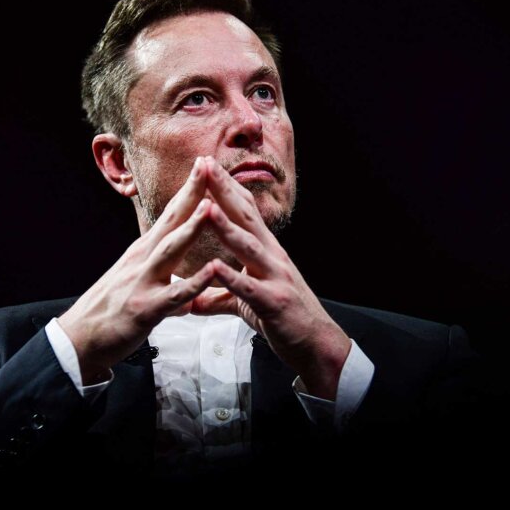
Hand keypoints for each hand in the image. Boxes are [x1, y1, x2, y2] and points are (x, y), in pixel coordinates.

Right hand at [58, 157, 224, 383]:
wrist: (79, 340)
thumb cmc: (110, 312)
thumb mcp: (138, 285)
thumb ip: (164, 281)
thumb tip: (186, 290)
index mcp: (144, 252)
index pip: (170, 213)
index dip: (188, 189)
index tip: (203, 164)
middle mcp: (143, 259)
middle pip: (171, 220)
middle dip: (191, 193)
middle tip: (208, 165)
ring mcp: (143, 282)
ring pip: (171, 250)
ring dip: (191, 227)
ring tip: (210, 207)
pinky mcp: (146, 308)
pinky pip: (175, 294)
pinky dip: (194, 281)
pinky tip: (212, 271)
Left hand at [192, 157, 351, 399]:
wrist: (316, 344)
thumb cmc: (282, 318)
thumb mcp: (245, 304)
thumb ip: (219, 297)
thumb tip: (193, 300)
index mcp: (264, 252)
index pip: (243, 211)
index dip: (225, 187)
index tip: (206, 164)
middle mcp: (272, 257)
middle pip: (246, 217)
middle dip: (224, 191)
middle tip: (205, 165)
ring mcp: (275, 278)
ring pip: (248, 248)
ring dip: (227, 227)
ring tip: (207, 207)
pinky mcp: (274, 303)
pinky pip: (249, 289)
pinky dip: (232, 277)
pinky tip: (214, 266)